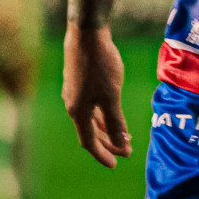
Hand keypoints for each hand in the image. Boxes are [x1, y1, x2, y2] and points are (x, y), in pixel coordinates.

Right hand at [63, 22, 131, 168]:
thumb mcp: (111, 95)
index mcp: (77, 112)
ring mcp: (74, 93)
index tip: (116, 164)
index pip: (89, 142)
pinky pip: (91, 106)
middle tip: (126, 152)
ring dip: (107, 128)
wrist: (86, 33)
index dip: (103, 154)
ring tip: (125, 136)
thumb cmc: (99, 65)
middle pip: (90, 132)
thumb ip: (116, 121)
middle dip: (108, 144)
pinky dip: (103, 114)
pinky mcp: (79, 81)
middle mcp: (72, 105)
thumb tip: (121, 144)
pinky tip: (114, 112)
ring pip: (91, 118)